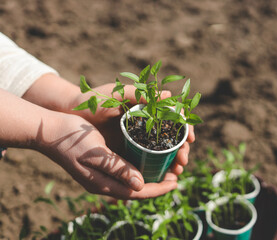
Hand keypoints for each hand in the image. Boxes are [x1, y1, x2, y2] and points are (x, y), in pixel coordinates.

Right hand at [37, 112, 177, 198]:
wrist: (51, 131)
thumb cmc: (72, 140)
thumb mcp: (96, 153)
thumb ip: (118, 169)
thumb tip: (141, 185)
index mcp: (103, 184)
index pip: (136, 193)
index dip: (158, 189)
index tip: (175, 183)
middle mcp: (105, 183)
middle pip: (138, 189)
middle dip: (158, 183)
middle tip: (176, 173)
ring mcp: (103, 174)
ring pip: (133, 180)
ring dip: (151, 175)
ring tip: (168, 167)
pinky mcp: (102, 165)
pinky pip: (126, 170)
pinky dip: (140, 166)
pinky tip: (149, 158)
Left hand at [70, 84, 195, 175]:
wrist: (71, 113)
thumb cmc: (93, 100)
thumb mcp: (116, 94)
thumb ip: (139, 93)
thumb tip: (169, 96)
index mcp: (146, 109)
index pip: (173, 118)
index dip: (185, 128)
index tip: (190, 138)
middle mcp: (145, 124)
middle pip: (171, 137)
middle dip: (182, 149)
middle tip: (183, 160)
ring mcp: (137, 139)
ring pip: (162, 151)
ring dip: (173, 161)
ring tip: (177, 171)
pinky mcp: (127, 150)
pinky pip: (146, 160)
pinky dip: (157, 168)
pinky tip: (163, 175)